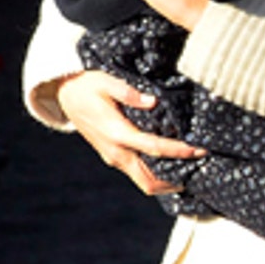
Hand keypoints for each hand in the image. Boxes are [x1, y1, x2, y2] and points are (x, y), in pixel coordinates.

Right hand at [56, 70, 202, 194]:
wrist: (65, 95)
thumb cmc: (88, 86)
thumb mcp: (107, 82)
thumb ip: (129, 93)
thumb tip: (152, 101)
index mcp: (116, 133)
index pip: (153, 147)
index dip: (178, 151)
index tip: (199, 150)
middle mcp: (115, 151)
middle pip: (148, 180)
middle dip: (174, 180)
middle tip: (199, 170)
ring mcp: (113, 156)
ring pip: (142, 180)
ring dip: (166, 181)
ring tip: (190, 171)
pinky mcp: (113, 156)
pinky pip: (137, 172)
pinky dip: (155, 174)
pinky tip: (171, 165)